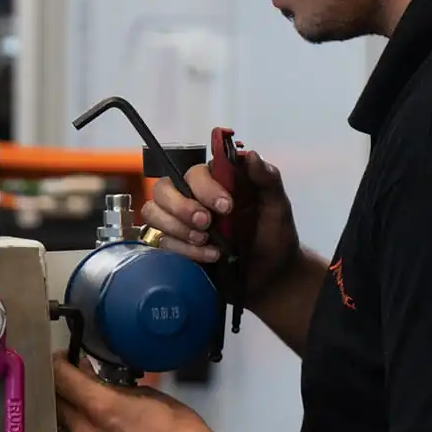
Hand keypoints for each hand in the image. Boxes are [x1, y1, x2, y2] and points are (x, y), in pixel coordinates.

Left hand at [53, 351, 212, 431]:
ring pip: (56, 428)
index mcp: (98, 406)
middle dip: (58, 386)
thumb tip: (104, 385)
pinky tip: (85, 429)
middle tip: (69, 378)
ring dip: (61, 412)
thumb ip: (119, 389)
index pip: (61, 377)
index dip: (59, 363)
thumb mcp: (150, 396)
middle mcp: (82, 430)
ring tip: (74, 403)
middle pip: (53, 402)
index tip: (64, 357)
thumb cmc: (177, 429)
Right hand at [140, 149, 301, 306]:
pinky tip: (209, 256)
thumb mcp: (277, 208)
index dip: (205, 187)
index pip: (196, 171)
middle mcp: (194, 196)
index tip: (226, 207)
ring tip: (205, 241)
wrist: (270, 277)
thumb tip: (251, 155)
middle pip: (164, 187)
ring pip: (154, 211)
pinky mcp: (175, 244)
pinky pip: (160, 240)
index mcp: (218, 182)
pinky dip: (182, 249)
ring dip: (176, 227)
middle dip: (182, 206)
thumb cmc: (275, 237)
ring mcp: (180, 221)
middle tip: (206, 224)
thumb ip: (268, 180)